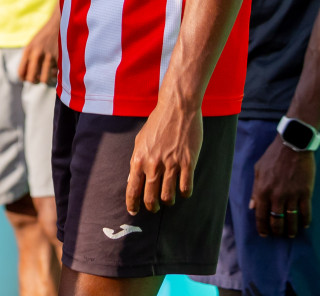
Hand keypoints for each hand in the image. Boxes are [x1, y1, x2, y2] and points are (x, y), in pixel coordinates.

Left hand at [17, 17, 58, 84]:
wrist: (58, 24)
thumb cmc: (44, 36)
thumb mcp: (32, 44)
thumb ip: (28, 59)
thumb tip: (27, 78)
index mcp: (28, 50)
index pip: (21, 72)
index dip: (23, 78)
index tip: (27, 78)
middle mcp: (37, 54)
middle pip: (31, 79)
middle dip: (34, 81)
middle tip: (37, 79)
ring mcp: (49, 56)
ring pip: (44, 79)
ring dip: (45, 79)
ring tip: (46, 75)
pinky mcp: (59, 58)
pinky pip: (55, 73)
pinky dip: (55, 73)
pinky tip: (55, 67)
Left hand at [125, 96, 200, 213]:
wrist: (177, 108)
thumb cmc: (157, 123)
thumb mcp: (140, 140)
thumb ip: (137, 161)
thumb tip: (133, 180)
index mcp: (138, 159)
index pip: (132, 190)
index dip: (133, 204)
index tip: (134, 211)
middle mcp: (153, 165)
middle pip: (150, 198)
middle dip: (152, 206)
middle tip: (154, 207)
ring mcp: (171, 164)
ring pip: (168, 196)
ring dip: (168, 201)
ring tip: (169, 199)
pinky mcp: (187, 163)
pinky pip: (186, 188)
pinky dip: (184, 193)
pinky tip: (184, 190)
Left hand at [249, 135, 314, 238]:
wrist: (293, 144)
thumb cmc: (273, 156)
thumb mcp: (258, 170)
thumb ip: (255, 189)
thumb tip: (252, 206)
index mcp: (263, 190)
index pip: (261, 215)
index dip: (262, 227)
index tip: (265, 234)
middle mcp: (277, 195)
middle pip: (277, 221)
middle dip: (277, 231)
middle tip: (279, 234)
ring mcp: (292, 195)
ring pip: (291, 220)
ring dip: (291, 230)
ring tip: (291, 234)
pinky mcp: (305, 192)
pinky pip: (306, 212)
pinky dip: (305, 221)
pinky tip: (304, 224)